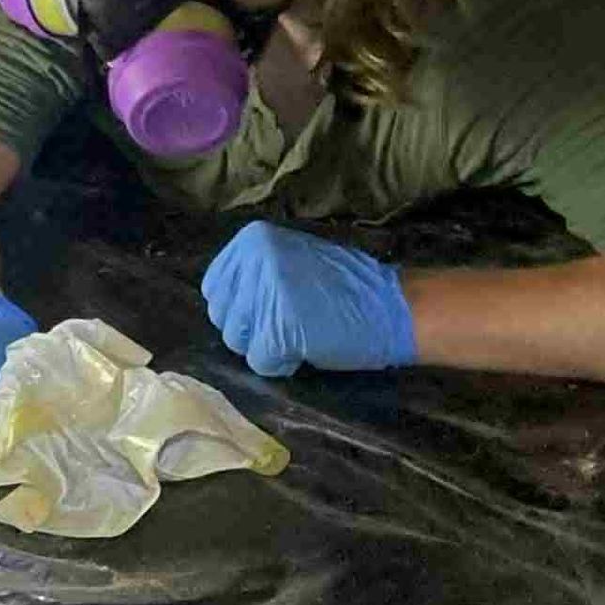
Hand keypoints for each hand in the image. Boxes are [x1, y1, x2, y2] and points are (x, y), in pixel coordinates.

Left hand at [201, 221, 415, 376]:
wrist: (390, 305)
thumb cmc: (343, 287)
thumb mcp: (288, 260)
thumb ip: (253, 274)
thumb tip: (222, 304)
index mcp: (252, 239)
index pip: (214, 288)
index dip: (239, 309)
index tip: (268, 311)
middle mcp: (253, 260)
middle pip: (223, 317)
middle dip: (250, 330)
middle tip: (287, 324)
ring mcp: (265, 294)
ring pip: (237, 341)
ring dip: (265, 347)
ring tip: (299, 333)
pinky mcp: (278, 328)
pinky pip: (260, 361)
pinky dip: (281, 364)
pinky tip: (306, 349)